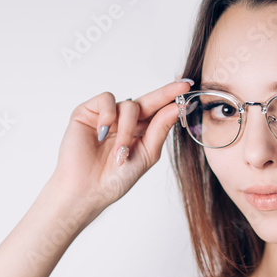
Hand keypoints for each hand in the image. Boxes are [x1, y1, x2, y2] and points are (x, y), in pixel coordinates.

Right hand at [50, 79, 189, 214]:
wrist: (87, 190)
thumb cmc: (115, 178)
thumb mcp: (146, 154)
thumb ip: (160, 129)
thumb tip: (176, 107)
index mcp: (140, 131)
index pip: (159, 110)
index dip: (172, 98)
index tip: (189, 87)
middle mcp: (124, 120)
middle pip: (148, 100)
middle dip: (165, 94)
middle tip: (181, 88)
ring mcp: (106, 115)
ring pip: (129, 105)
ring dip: (127, 129)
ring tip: (120, 152)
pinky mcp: (87, 111)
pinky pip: (106, 100)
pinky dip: (108, 115)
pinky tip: (102, 133)